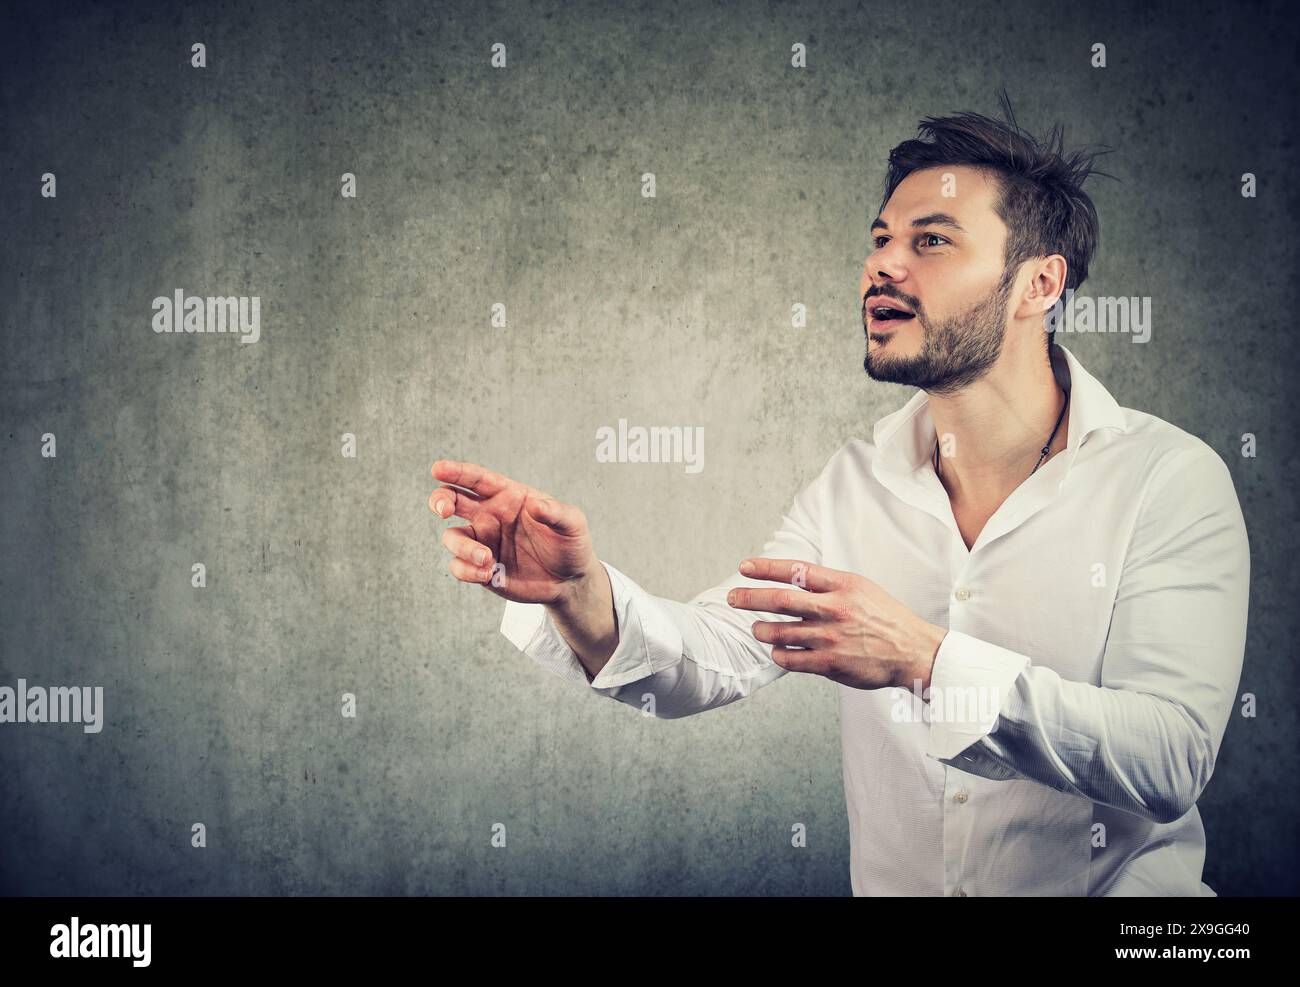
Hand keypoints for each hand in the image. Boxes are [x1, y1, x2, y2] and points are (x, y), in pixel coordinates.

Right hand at [430, 459, 598, 607]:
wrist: (570, 581)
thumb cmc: (570, 544)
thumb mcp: (572, 524)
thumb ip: (556, 512)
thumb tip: (536, 505)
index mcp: (508, 496)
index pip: (477, 479)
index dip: (457, 472)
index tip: (438, 469)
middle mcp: (490, 515)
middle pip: (452, 500)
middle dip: (441, 500)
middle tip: (444, 510)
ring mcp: (483, 541)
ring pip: (453, 537)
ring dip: (463, 547)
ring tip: (487, 560)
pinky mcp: (481, 568)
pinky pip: (459, 567)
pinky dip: (467, 570)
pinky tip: (489, 574)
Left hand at [726, 558, 946, 691]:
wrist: (912, 651)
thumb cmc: (884, 618)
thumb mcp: (860, 588)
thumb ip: (827, 584)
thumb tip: (791, 578)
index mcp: (842, 585)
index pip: (796, 570)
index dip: (767, 568)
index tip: (744, 567)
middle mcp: (834, 608)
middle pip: (780, 600)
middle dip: (750, 598)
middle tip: (732, 598)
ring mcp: (830, 637)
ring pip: (780, 632)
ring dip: (761, 630)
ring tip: (757, 629)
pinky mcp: (830, 664)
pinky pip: (790, 659)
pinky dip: (778, 654)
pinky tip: (777, 651)